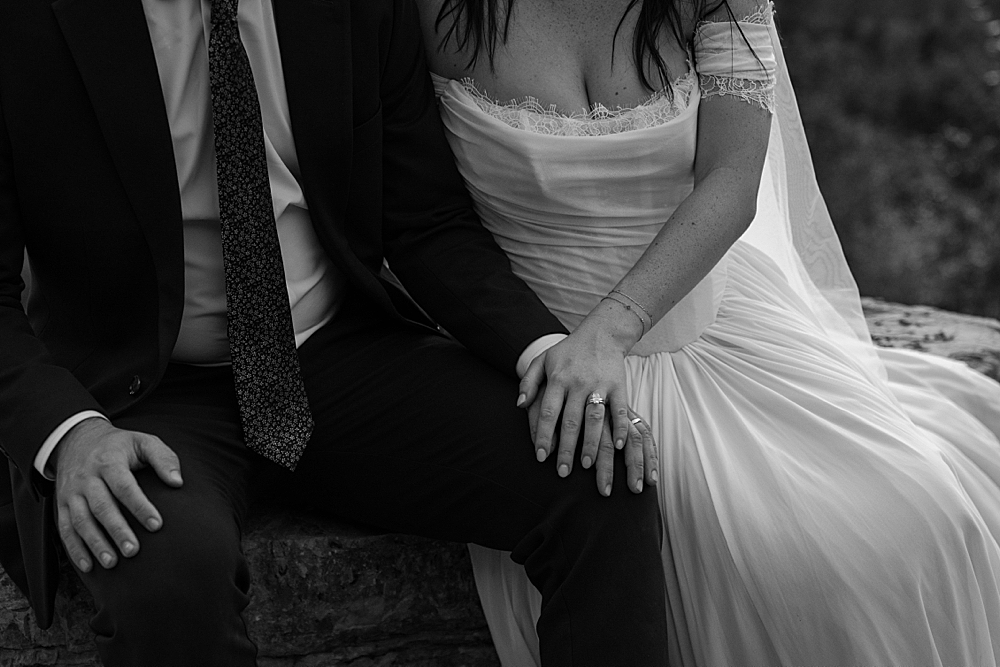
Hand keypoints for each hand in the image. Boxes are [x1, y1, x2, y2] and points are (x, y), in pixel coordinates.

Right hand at [53, 417, 181, 572]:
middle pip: (102, 507)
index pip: (125, 487)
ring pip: (81, 521)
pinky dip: (75, 549)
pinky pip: (64, 529)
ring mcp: (72, 493)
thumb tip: (177, 482)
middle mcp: (87, 478)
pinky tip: (88, 565)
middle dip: (117, 530)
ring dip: (95, 544)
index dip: (140, 506)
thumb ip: (163, 458)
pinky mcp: (62, 505)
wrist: (77, 439)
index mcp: (109, 462)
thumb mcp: (143, 441)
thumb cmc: (119, 445)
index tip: (156, 525)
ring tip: (112, 562)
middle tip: (133, 551)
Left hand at [518, 306, 652, 494]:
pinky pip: (620, 410)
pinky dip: (620, 428)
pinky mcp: (619, 385)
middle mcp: (578, 383)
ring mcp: (600, 384)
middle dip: (566, 448)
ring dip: (592, 444)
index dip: (543, 435)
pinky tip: (618, 447)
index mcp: (557, 378)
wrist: (602, 333)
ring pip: (594, 419)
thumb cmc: (568, 351)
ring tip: (588, 466)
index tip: (540, 457)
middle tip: (562, 472)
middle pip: (570, 421)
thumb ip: (528, 382)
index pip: (548, 412)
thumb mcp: (543, 360)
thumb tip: (519, 405)